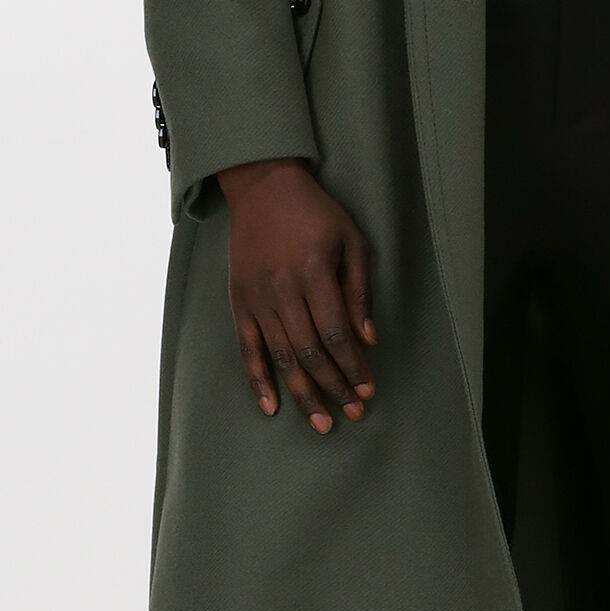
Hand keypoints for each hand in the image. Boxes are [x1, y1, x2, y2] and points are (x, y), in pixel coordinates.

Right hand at [216, 157, 377, 434]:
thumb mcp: (351, 239)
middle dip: (334, 388)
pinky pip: (247, 348)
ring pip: (280, 357)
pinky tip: (271, 407)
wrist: (262, 187)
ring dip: (303, 394)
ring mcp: (257, 298)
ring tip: (322, 423)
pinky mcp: (240, 302)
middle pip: (310, 352)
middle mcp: (282, 289)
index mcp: (314, 272)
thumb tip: (369, 339)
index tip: (369, 390)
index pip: (336, 333)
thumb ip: (360, 289)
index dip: (353, 366)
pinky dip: (257, 380)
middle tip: (354, 414)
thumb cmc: (315, 213)